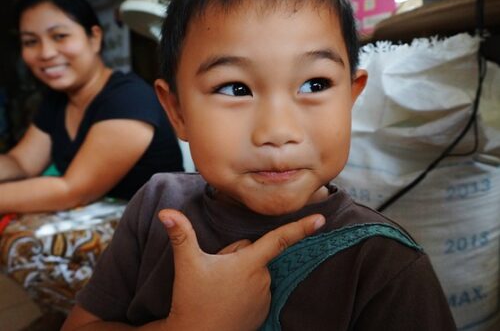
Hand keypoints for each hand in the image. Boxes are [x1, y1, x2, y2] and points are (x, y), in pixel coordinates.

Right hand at [158, 209, 324, 330]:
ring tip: (220, 288)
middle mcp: (262, 279)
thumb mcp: (187, 264)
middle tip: (216, 272)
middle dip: (236, 255)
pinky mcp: (262, 311)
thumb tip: (165, 212)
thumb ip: (181, 235)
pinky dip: (244, 289)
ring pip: (253, 270)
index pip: (279, 240)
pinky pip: (256, 288)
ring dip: (239, 273)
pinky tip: (227, 299)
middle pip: (253, 252)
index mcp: (249, 263)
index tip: (321, 219)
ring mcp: (264, 297)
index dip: (301, 227)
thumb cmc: (193, 300)